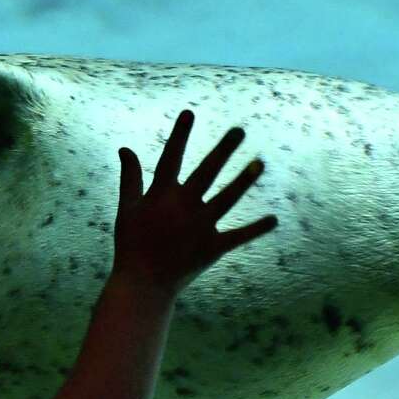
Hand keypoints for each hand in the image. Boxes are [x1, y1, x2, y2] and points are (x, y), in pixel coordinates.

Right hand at [112, 110, 276, 297]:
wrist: (143, 285)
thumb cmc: (132, 245)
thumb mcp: (127, 209)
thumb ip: (130, 178)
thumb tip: (125, 149)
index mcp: (161, 195)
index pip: (170, 158)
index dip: (180, 135)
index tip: (189, 113)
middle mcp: (183, 207)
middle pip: (207, 172)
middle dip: (223, 150)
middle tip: (239, 130)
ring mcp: (200, 227)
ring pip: (227, 198)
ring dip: (244, 180)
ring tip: (260, 163)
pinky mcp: (213, 247)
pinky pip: (238, 236)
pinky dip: (256, 229)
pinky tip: (273, 219)